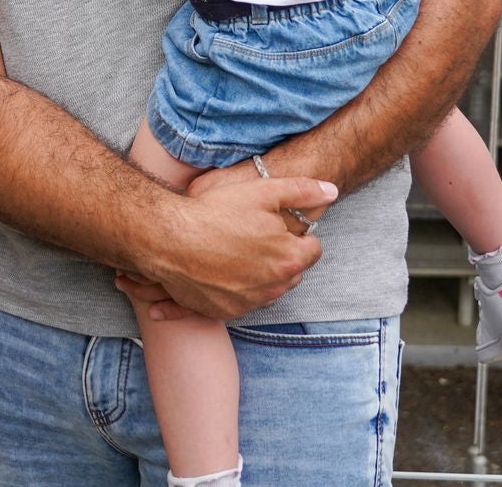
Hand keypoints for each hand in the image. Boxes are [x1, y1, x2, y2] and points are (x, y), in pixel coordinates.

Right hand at [117, 173, 332, 320]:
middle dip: (281, 255)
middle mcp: (273, 287)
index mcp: (288, 259)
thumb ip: (302, 190)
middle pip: (291, 272)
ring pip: (268, 289)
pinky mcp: (224, 312)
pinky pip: (241, 301)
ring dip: (261, 274)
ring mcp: (248, 303)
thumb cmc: (215, 212)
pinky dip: (237, 289)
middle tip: (256, 235)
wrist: (169, 238)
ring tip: (237, 250)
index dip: (298, 234)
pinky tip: (221, 269)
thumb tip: (332, 191)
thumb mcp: (262, 191)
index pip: (312, 249)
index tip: (278, 225)